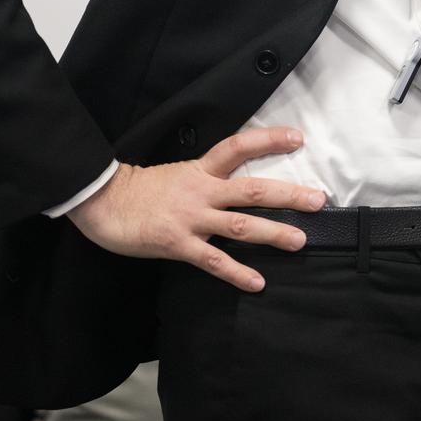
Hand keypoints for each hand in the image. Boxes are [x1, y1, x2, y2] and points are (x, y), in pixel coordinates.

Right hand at [65, 127, 327, 291]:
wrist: (102, 203)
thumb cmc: (139, 190)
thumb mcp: (178, 173)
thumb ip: (206, 178)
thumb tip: (236, 183)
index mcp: (201, 169)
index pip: (238, 146)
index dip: (268, 140)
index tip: (298, 137)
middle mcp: (202, 190)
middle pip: (252, 189)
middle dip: (288, 195)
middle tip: (319, 200)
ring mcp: (192, 218)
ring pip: (240, 225)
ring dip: (272, 233)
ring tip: (300, 240)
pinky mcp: (178, 244)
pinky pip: (214, 260)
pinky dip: (237, 272)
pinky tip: (257, 283)